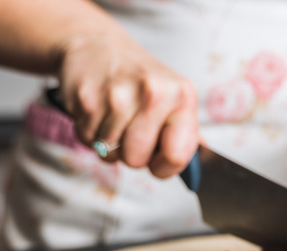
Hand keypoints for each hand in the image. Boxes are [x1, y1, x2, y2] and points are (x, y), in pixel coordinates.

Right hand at [58, 35, 198, 177]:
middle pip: (136, 160)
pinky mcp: (87, 98)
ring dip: (108, 143)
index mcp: (182, 95)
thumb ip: (187, 134)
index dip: (163, 166)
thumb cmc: (139, 80)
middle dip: (131, 154)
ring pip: (109, 153)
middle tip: (130, 129)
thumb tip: (200, 171)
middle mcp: (152, 92)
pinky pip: (87, 139)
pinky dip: (89, 132)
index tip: (157, 156)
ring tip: (113, 116)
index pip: (176, 156)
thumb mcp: (173, 98)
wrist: (97, 44)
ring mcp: (117, 95)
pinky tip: (97, 110)